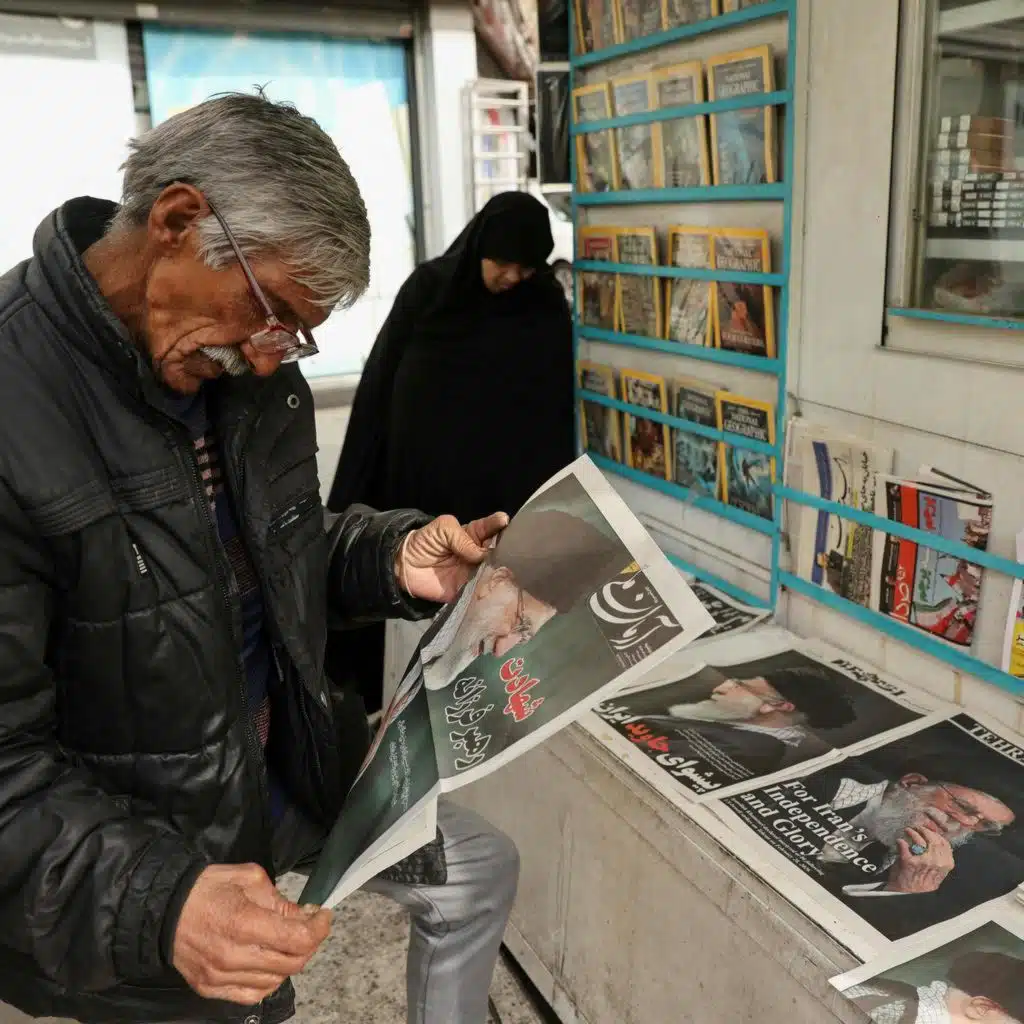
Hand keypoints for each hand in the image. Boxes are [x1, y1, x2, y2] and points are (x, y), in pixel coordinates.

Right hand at [172, 864, 331, 1004]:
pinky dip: (268, 981)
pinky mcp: (210, 988)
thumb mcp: (249, 878)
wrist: (163, 909)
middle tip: (309, 927)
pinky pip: (252, 995)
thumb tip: (302, 916)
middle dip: (309, 943)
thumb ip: (279, 900)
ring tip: (287, 942)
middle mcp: (233, 956)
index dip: (319, 928)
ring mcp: (221, 977)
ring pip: (275, 981)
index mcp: (243, 922)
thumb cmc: (207, 888)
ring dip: (289, 962)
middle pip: (292, 963)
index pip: (297, 939)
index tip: (322, 916)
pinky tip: (268, 963)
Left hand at [396, 512, 508, 603]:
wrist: (405, 567)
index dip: (498, 523)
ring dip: (501, 570)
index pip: (491, 528)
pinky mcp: (468, 591)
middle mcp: (479, 554)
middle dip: (507, 548)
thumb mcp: (442, 529)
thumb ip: (461, 538)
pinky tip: (499, 586)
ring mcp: (475, 573)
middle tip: (513, 547)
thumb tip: (481, 554)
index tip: (505, 521)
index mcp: (474, 535)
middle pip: (498, 551)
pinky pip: (481, 590)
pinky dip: (489, 589)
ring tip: (510, 566)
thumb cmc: (424, 542)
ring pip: (494, 571)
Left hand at [884, 824, 954, 893]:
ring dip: (912, 833)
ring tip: (908, 830)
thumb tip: (933, 838)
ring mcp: (922, 861)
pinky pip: (904, 845)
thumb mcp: (938, 871)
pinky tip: (900, 841)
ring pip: (919, 840)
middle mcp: (936, 861)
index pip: (944, 842)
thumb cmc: (924, 883)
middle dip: (924, 830)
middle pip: (932, 838)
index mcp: (946, 864)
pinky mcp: (908, 861)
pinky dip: (901, 842)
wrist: (910, 896)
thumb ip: (938, 856)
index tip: (929, 830)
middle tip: (917, 828)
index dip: (935, 834)